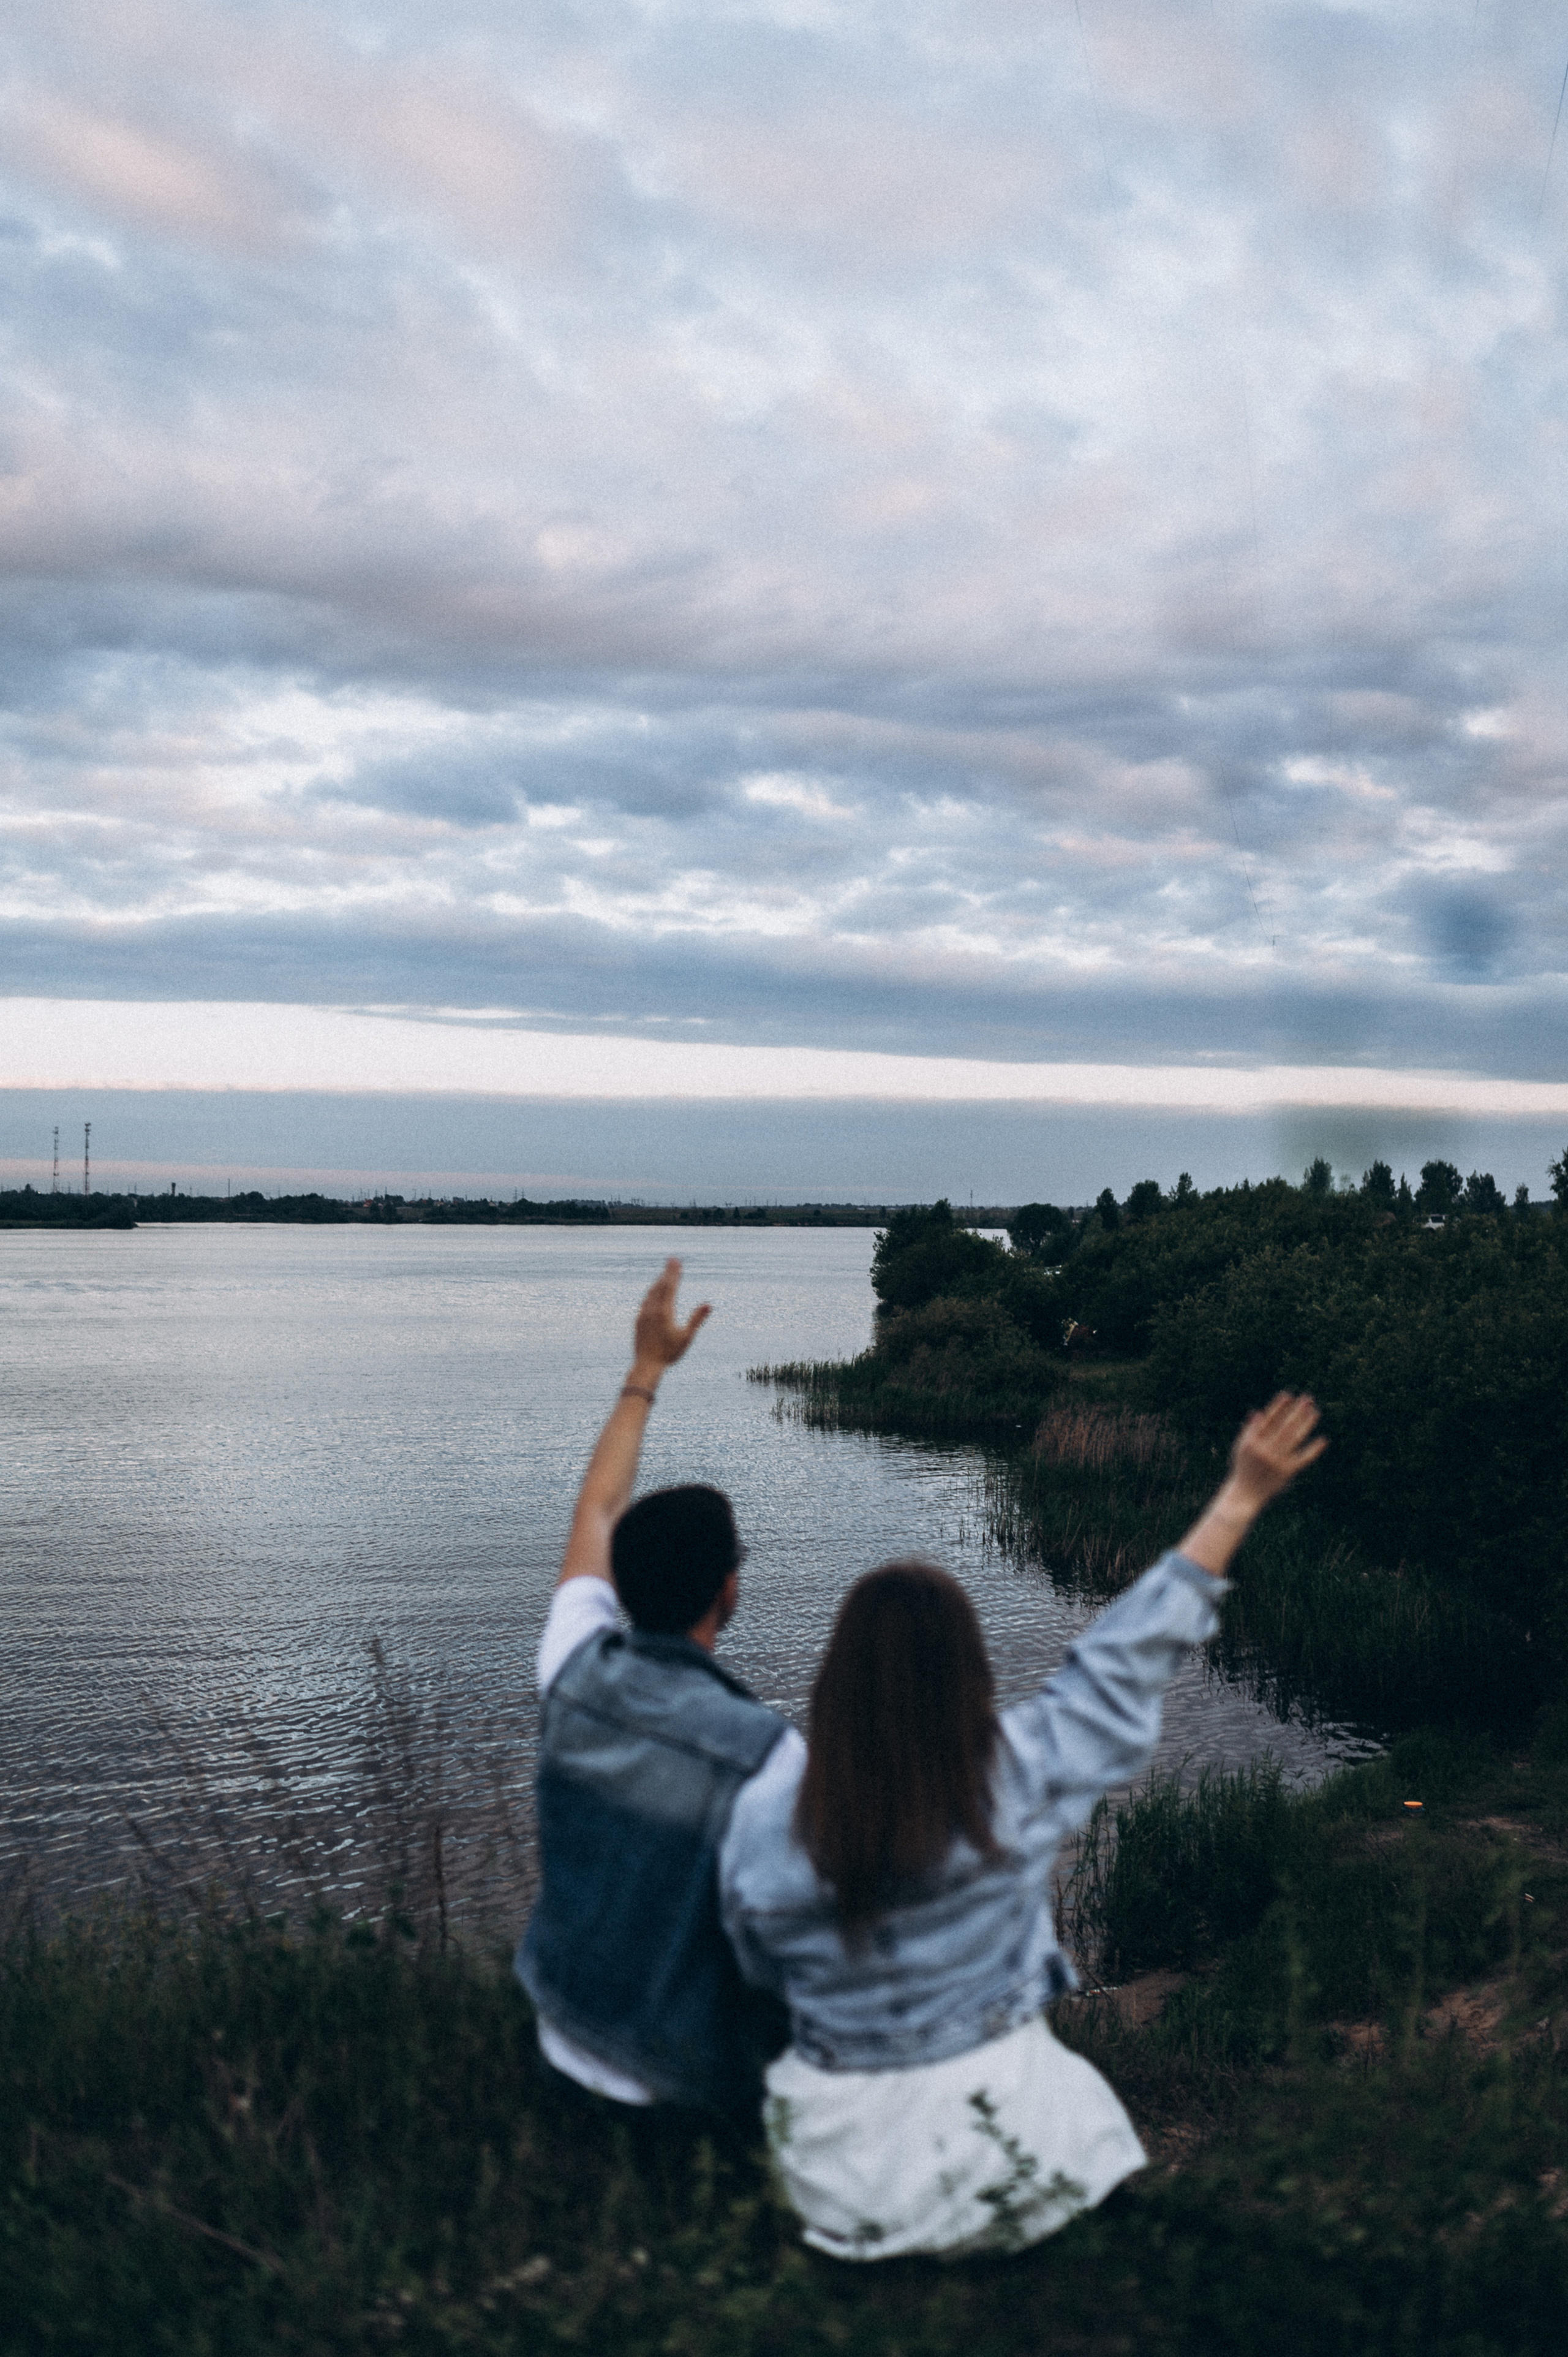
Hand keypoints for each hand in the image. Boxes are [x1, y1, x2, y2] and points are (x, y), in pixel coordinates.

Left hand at [631, 1258, 710, 1378]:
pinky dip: (651, 1293)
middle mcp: (652, 1310)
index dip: (674, 1273)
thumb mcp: (687, 1337)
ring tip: (665, 1274)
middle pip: (660, 1286)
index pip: (670, 1286)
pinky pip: (645, 1301)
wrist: (647, 1365)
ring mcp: (643, 1314)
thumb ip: (697, 1319)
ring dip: (659, 1281)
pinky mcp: (638, 1320)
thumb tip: (708, 1304)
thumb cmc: (669, 1353)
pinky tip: (653, 1293)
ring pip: (651, 1292)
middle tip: (672, 1260)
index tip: (676, 1261)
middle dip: (667, 1272)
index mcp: (664, 1312)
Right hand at [1226, 1391, 1326, 1511]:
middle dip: (1296, 1411)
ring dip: (1306, 1424)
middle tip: (1308, 1399)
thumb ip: (1250, 1430)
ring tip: (1315, 1412)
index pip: (1268, 1420)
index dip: (1278, 1407)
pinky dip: (1313, 1450)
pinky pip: (1303, 1459)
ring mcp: (1277, 1461)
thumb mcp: (1241, 1448)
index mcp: (1252, 1442)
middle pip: (1284, 1426)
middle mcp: (1265, 1450)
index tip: (1288, 1395)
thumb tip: (1259, 1412)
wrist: (1245, 1494)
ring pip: (1294, 1439)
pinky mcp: (1287, 1472)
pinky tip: (1323, 1440)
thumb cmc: (1243, 1468)